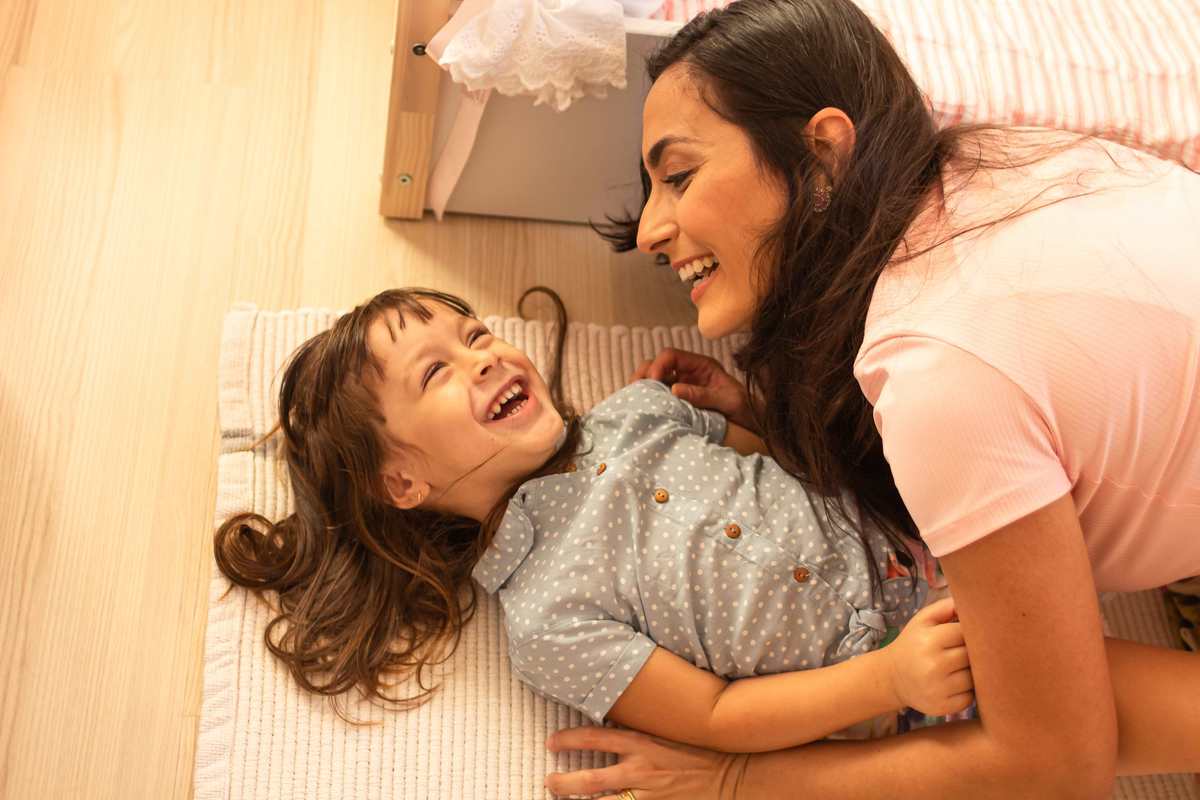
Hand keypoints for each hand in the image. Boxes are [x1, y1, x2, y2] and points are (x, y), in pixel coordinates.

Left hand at [544, 726, 748, 799]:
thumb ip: (642, 726)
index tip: (551, 742)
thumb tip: (616, 712)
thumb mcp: (669, 729)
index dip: (569, 740)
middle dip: (563, 783)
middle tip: (548, 782)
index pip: (595, 737)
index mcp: (642, 743)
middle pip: (590, 779)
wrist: (732, 773)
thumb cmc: (701, 748)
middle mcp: (640, 769)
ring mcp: (648, 794)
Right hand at [630, 348, 760, 433]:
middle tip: (635, 389)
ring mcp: (682, 385)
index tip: (652, 381)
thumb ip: (702, 394)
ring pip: (655, 379)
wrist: (752, 421)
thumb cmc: (743, 408)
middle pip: (658, 364)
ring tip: (635, 398)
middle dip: (644, 373)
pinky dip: (650, 398)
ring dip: (644, 386)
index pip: (671, 356)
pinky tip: (644, 407)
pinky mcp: (679, 400)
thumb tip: (674, 389)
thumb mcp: (727, 400)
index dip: (658, 365)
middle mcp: (688, 372)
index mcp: (701, 365)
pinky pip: (660, 395)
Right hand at [884, 596, 974, 715]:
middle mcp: (933, 665)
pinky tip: (955, 684)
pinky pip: (970, 698)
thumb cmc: (913, 644)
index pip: (966, 634)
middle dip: (972, 653)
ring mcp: (938, 688)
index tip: (968, 634)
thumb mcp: (922, 621)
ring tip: (960, 668)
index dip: (971, 633)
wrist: (892, 677)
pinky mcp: (942, 707)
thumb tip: (973, 602)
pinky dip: (968, 692)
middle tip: (966, 651)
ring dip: (972, 673)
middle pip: (972, 656)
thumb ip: (945, 607)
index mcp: (930, 640)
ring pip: (974, 678)